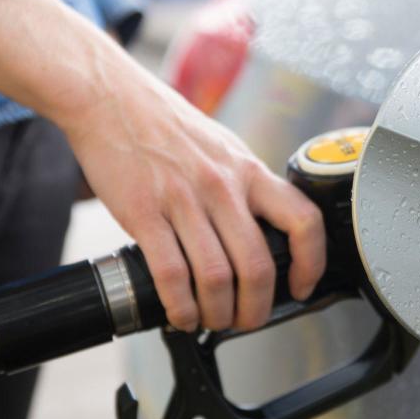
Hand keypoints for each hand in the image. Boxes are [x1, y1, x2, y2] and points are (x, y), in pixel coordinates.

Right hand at [0, 0, 326, 331]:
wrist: (109, 97)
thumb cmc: (165, 125)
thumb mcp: (222, 147)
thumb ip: (244, 186)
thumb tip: (262, 231)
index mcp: (248, 170)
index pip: (303, 220)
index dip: (311, 263)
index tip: (302, 286)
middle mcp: (223, 186)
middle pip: (258, 265)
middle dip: (256, 308)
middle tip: (247, 320)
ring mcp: (184, 200)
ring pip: (217, 278)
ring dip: (218, 314)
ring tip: (211, 321)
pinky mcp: (144, 212)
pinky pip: (172, 275)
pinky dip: (181, 306)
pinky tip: (181, 314)